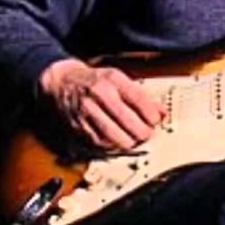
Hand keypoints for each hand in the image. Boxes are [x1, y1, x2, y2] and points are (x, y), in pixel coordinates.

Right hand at [38, 59, 164, 151]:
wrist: (62, 82)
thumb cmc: (94, 80)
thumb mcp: (118, 79)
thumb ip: (141, 96)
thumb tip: (162, 112)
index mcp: (113, 79)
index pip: (140, 100)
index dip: (152, 115)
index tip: (156, 121)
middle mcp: (100, 94)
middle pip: (130, 123)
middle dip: (144, 132)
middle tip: (147, 133)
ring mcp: (88, 111)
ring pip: (117, 137)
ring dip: (130, 142)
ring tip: (134, 138)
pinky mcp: (80, 126)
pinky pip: (102, 143)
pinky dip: (114, 146)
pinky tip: (118, 140)